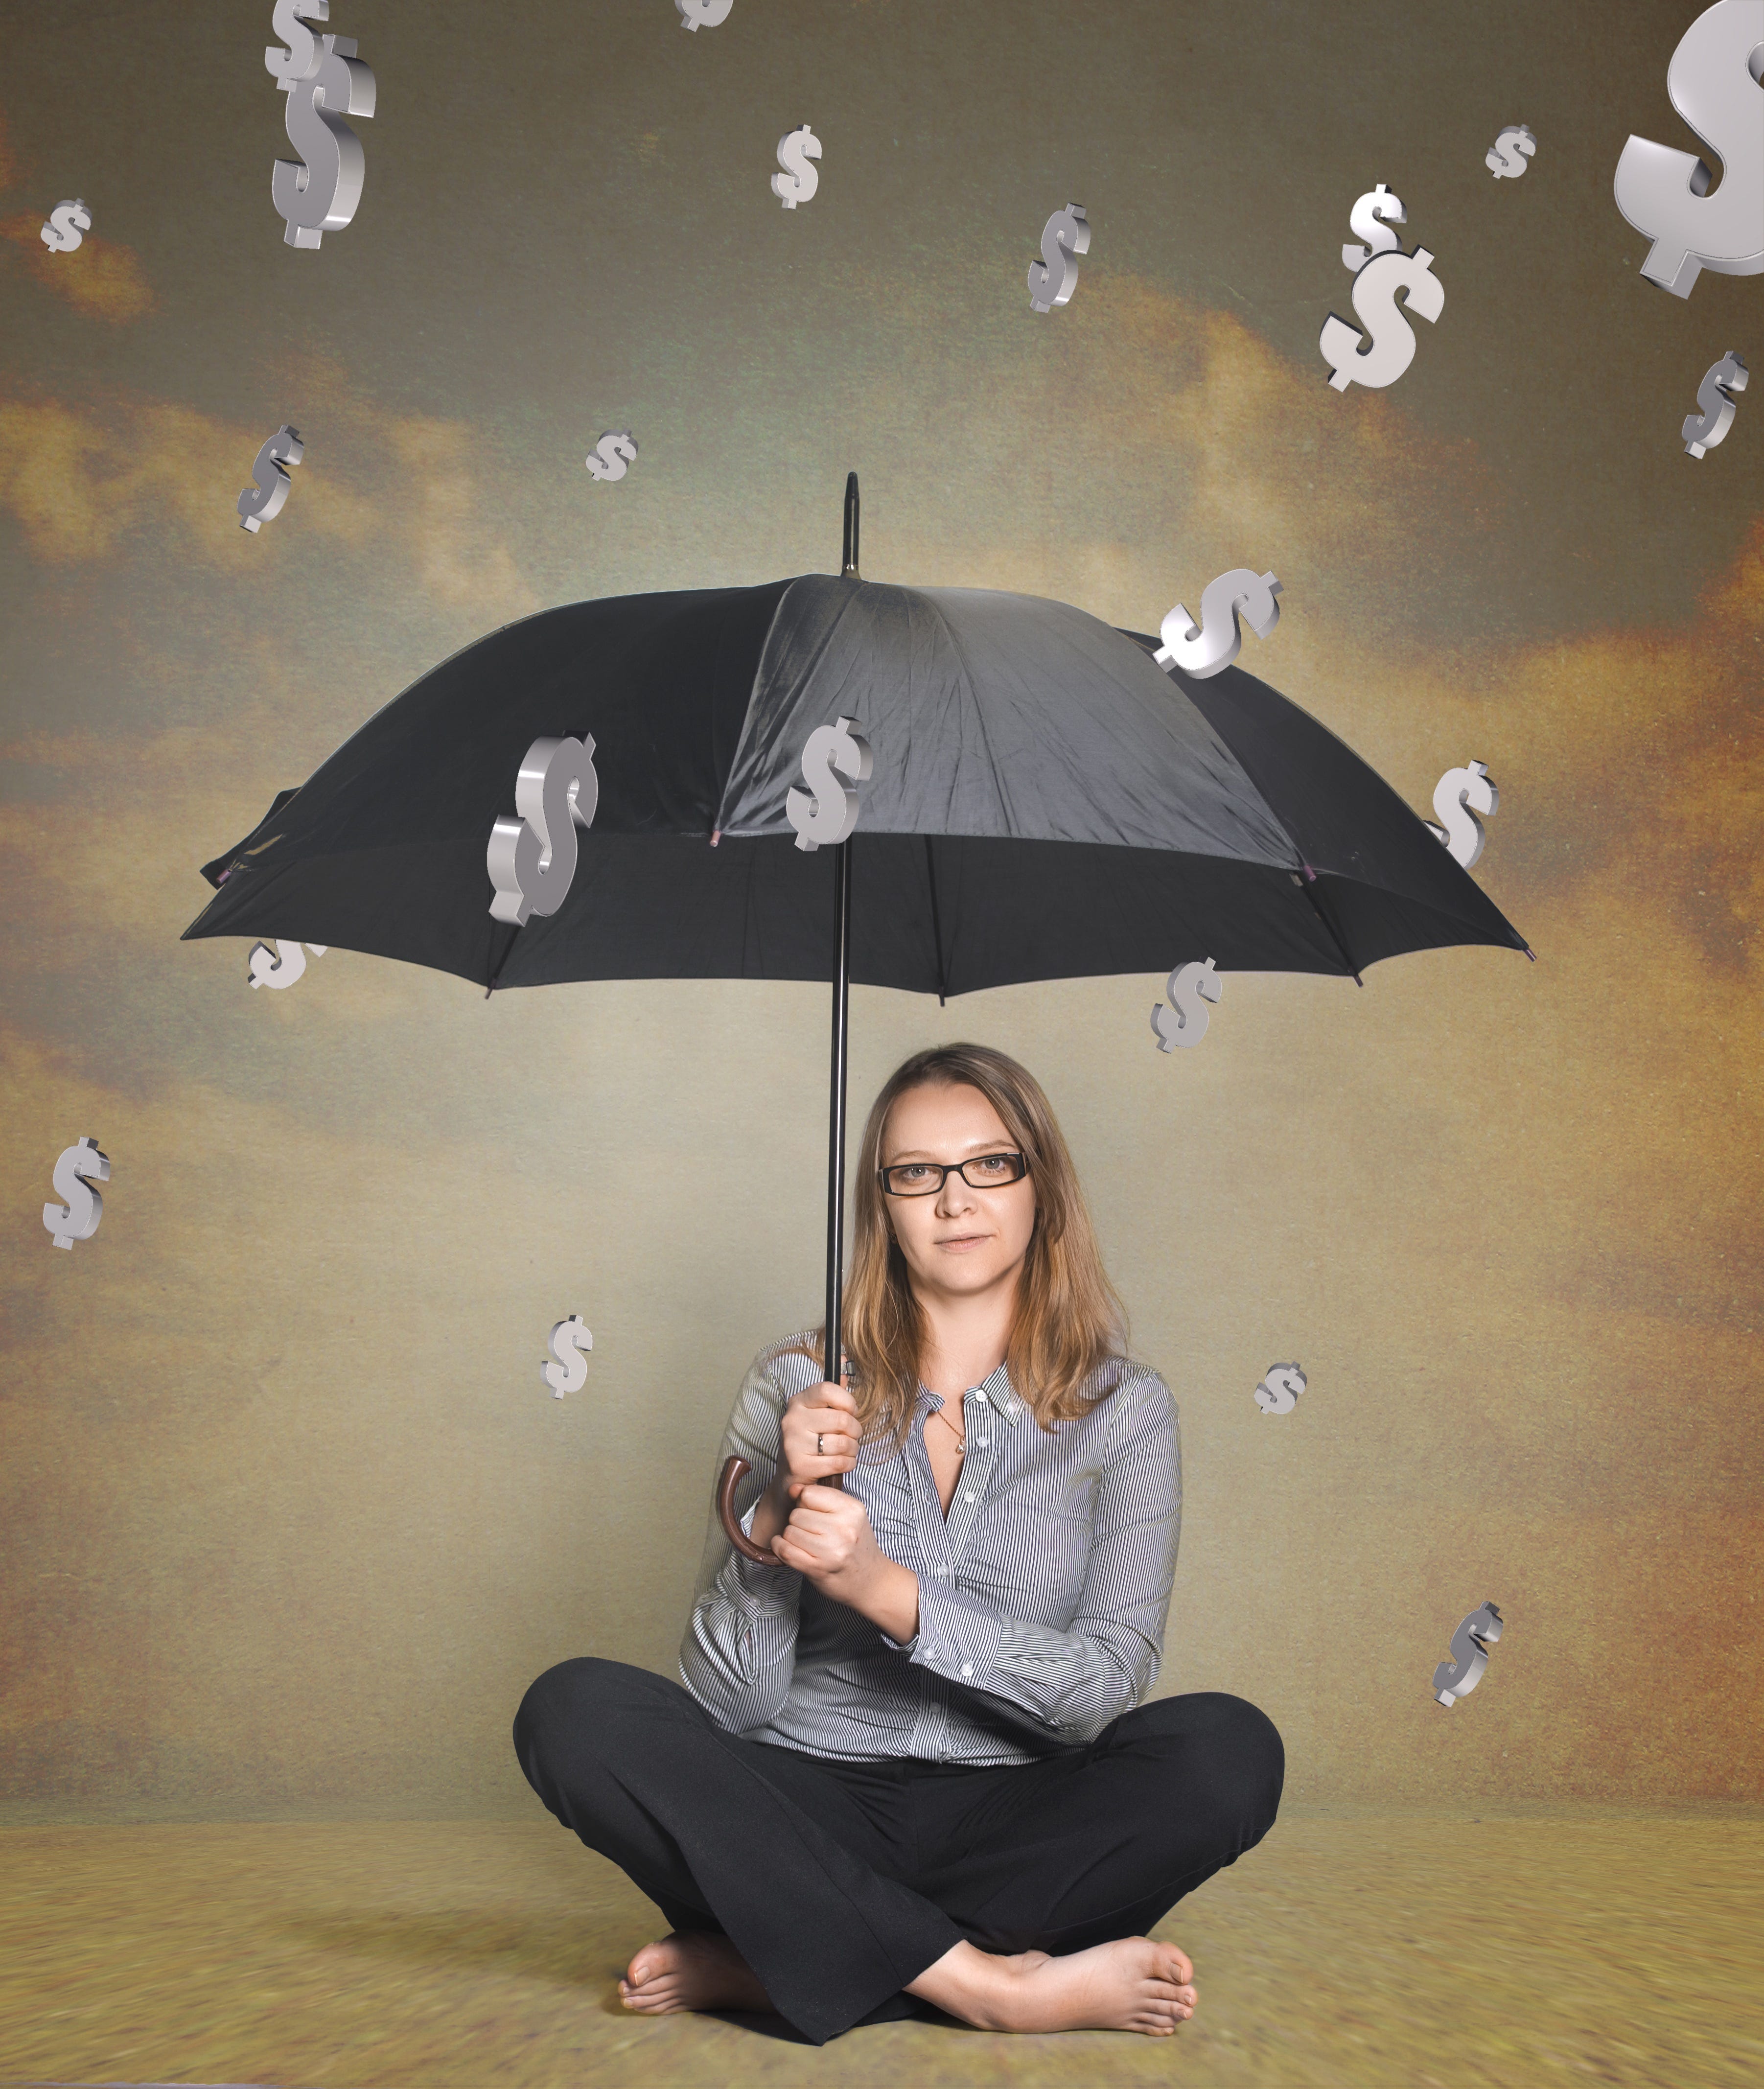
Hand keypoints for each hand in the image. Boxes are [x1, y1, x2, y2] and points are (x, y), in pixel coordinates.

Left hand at [773, 1484, 918, 1642]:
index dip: (805, 1502)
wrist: (871, 1581)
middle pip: (797, 1514)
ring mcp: (831, 1549)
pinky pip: (785, 1550)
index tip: (811, 1512)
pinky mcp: (818, 1568)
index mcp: (852, 1509)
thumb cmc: (856, 1546)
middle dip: (798, 1522)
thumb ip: (821, 1499)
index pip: (809, 1493)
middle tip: (811, 1532)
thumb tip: (793, 1488)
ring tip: (806, 1543)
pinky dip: (780, 1548)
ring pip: (789, 1531)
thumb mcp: (848, 1516)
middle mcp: (843, 1528)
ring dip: (791, 1537)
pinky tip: (787, 1548)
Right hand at [779, 1375, 859, 1491]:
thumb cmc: (810, 1442)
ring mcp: (793, 1442)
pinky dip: (848, 1464)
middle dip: (855, 1431)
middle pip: (841, 1419)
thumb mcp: (817, 1414)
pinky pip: (839, 1462)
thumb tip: (845, 1358)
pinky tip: (843, 1463)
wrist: (791, 1479)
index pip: (829, 1389)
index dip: (847, 1402)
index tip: (850, 1412)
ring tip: (846, 1451)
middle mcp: (792, 1419)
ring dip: (852, 1449)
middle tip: (852, 1436)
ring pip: (843, 1442)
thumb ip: (832, 1391)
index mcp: (798, 1402)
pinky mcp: (800, 1465)